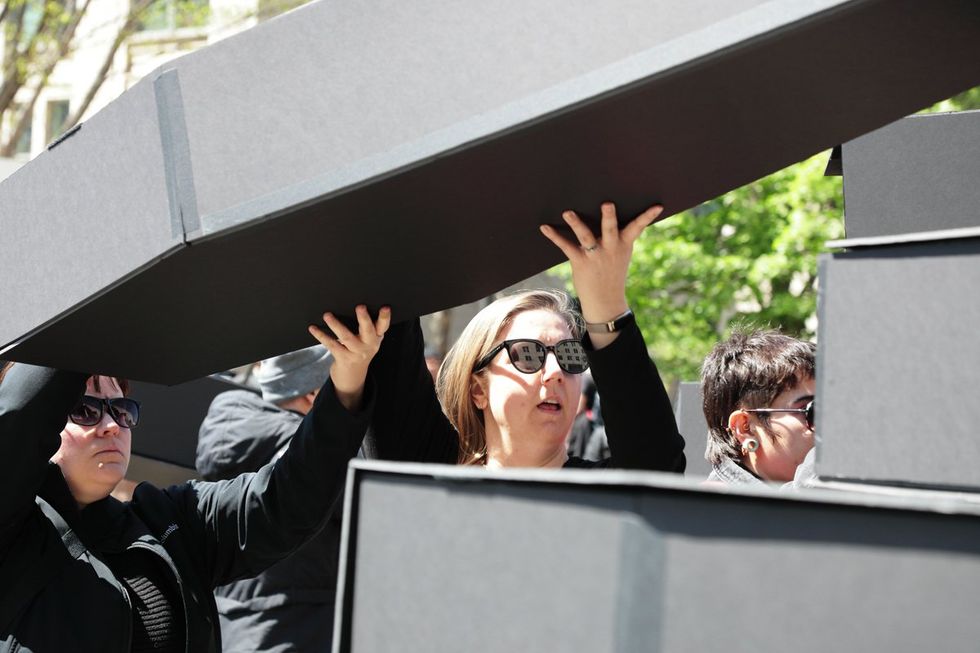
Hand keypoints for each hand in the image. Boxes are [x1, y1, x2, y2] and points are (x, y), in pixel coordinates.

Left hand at [308, 305, 390, 411]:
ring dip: (336, 325)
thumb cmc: (360, 351)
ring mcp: (356, 353)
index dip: (385, 317)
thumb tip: (360, 306)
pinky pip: (331, 345)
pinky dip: (321, 335)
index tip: (385, 307)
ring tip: (327, 315)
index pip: (384, 326)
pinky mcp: (343, 358)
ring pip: (346, 337)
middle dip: (364, 319)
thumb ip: (370, 327)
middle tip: (360, 307)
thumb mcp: (369, 340)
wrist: (353, 376)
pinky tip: (313, 328)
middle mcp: (369, 345)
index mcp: (376, 338)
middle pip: (368, 330)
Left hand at [540, 202, 662, 347]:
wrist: (605, 301)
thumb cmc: (612, 272)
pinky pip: (566, 246)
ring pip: (585, 236)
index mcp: (623, 244)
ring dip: (576, 224)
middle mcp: (610, 248)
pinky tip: (544, 227)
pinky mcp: (580, 262)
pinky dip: (554, 236)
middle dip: (609, 217)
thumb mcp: (621, 254)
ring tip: (568, 212)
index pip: (638, 228)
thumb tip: (613, 214)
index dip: (647, 216)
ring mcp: (594, 255)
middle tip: (608, 204)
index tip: (657, 206)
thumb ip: (618, 236)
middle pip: (610, 229)